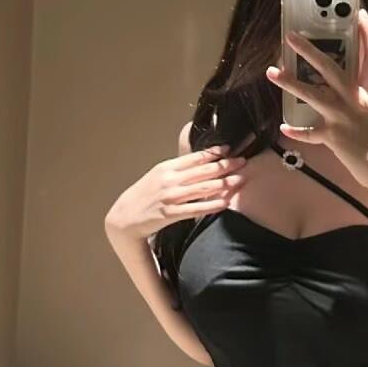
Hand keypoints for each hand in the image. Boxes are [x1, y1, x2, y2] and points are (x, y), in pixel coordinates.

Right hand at [104, 144, 246, 240]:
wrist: (124, 217)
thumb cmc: (144, 196)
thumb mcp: (158, 176)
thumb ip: (178, 170)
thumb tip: (201, 163)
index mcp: (167, 167)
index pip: (194, 157)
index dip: (214, 153)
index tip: (230, 149)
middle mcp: (169, 180)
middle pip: (203, 171)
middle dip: (225, 165)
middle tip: (243, 162)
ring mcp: (170, 196)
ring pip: (202, 188)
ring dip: (224, 183)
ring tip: (240, 180)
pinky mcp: (170, 213)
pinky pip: (195, 208)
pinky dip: (211, 205)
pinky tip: (225, 203)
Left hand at [265, 9, 367, 192]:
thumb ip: (360, 89)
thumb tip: (343, 70)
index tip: (360, 13)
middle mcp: (358, 100)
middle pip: (332, 68)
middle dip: (310, 50)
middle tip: (290, 36)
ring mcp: (345, 118)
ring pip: (314, 94)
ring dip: (291, 82)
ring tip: (272, 72)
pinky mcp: (335, 138)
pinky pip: (310, 132)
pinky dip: (297, 130)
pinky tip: (283, 127)